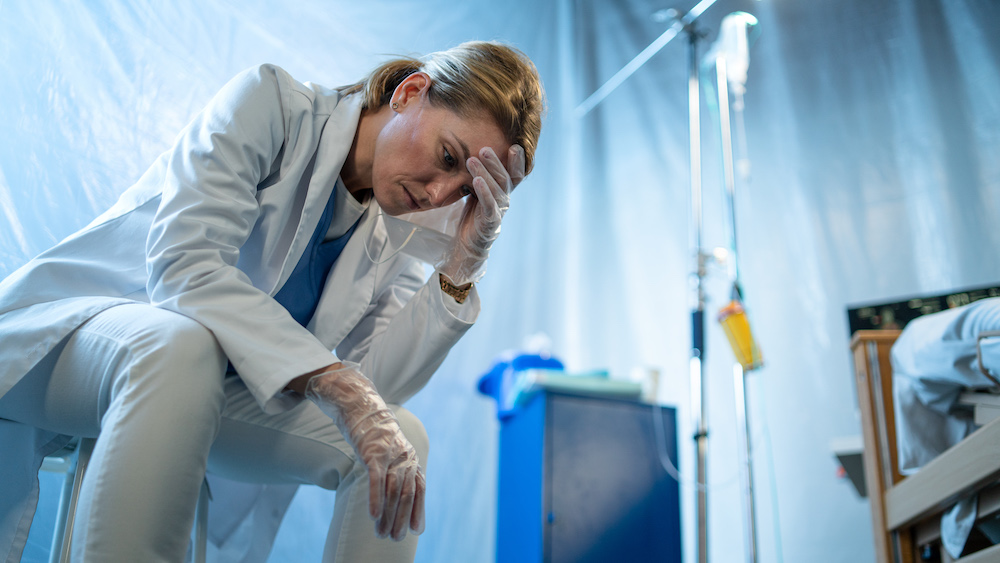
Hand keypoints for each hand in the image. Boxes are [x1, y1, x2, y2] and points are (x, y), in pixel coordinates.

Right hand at [305, 363, 424, 539]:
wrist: (358, 402)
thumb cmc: (371, 430)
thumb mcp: (387, 450)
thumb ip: (394, 469)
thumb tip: (395, 492)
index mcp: (410, 457)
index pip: (419, 488)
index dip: (418, 510)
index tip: (416, 530)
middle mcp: (404, 456)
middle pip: (406, 494)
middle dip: (401, 519)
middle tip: (395, 539)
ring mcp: (390, 454)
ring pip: (392, 491)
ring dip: (387, 516)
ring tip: (381, 535)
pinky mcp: (372, 452)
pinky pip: (376, 480)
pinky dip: (376, 500)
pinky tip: (373, 516)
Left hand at [439, 144, 524, 284]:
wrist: (468, 243)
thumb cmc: (473, 215)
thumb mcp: (477, 192)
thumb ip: (481, 176)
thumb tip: (474, 152)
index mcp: (503, 192)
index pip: (515, 175)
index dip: (518, 162)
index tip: (515, 146)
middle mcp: (505, 201)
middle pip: (504, 178)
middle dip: (496, 162)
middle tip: (485, 148)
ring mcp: (498, 211)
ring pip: (495, 189)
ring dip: (484, 173)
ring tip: (472, 160)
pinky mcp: (489, 222)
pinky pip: (488, 205)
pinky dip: (483, 192)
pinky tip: (476, 180)